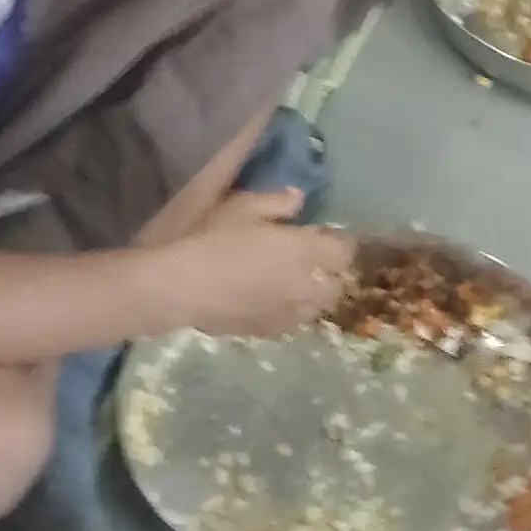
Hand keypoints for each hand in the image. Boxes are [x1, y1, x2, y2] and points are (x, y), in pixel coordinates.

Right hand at [171, 190, 356, 337]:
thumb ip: (277, 202)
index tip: (325, 234)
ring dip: (315, 294)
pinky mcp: (271, 332)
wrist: (186, 287)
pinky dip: (293, 311)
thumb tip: (299, 198)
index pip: (344, 251)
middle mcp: (306, 286)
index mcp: (305, 251)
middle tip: (313, 258)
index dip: (339, 242)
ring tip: (296, 282)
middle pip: (337, 285)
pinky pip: (294, 322)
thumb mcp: (244, 207)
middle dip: (331, 272)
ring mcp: (290, 314)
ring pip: (318, 308)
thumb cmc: (215, 239)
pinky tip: (275, 301)